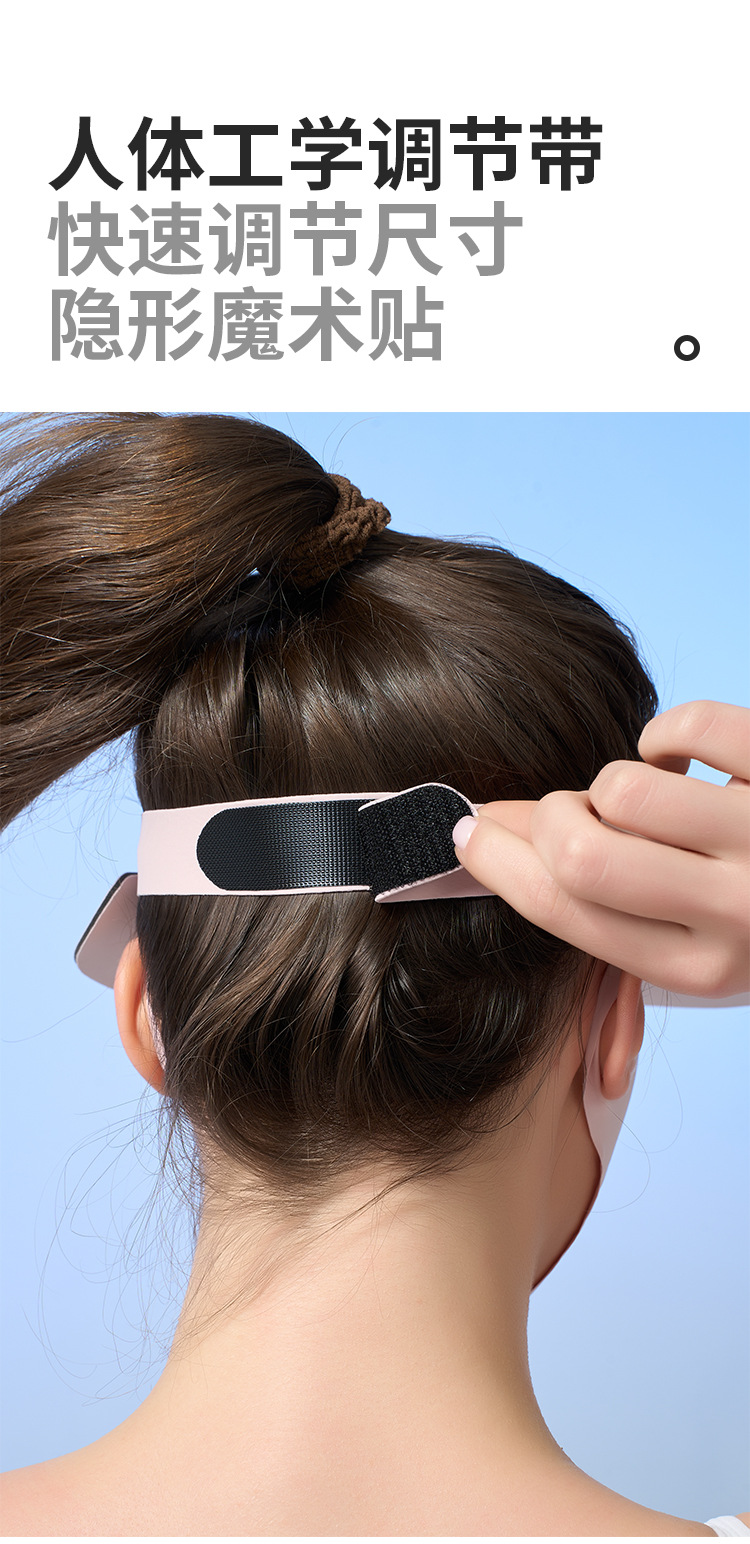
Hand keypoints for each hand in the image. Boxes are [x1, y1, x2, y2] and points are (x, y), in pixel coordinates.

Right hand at [453, 701, 749, 998]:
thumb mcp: (704, 952)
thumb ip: (606, 927)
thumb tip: (474, 848)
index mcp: (701, 971)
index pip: (564, 913)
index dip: (497, 862)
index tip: (469, 829)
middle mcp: (737, 917)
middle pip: (579, 856)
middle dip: (549, 818)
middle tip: (569, 811)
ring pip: (626, 788)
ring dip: (617, 780)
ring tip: (651, 795)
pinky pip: (689, 727)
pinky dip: (669, 732)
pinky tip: (691, 761)